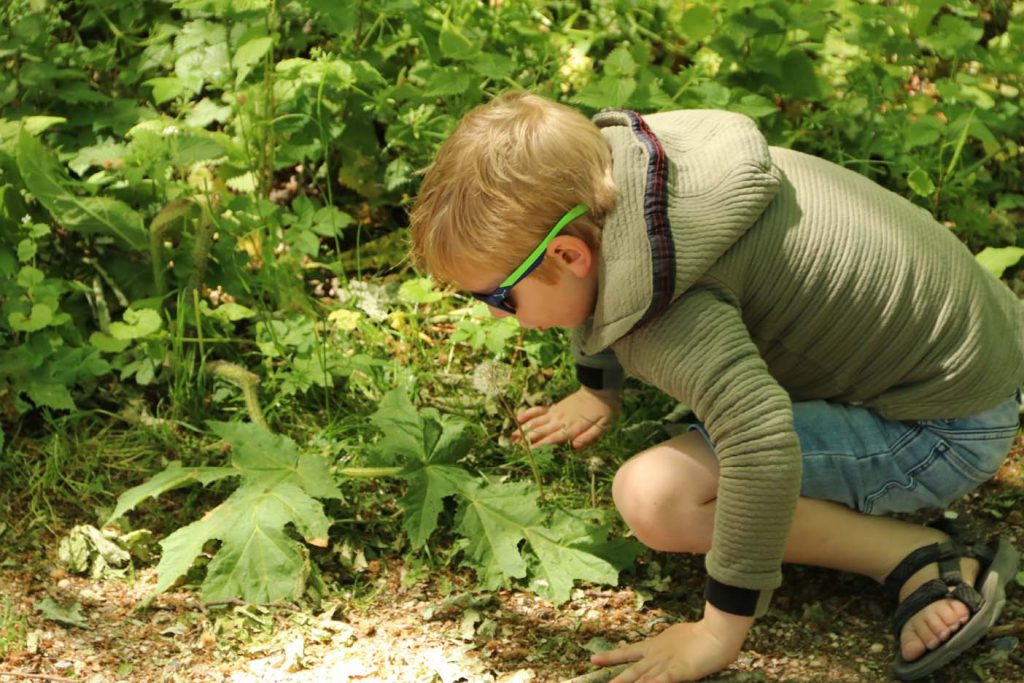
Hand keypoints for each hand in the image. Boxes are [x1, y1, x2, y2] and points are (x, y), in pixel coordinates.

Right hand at [512, 386, 620, 448]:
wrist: (600, 389)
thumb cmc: (604, 410)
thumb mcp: (604, 426)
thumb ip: (589, 436)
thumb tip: (575, 446)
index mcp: (573, 427)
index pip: (555, 438)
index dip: (543, 444)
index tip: (531, 450)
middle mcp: (561, 420)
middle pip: (542, 431)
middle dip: (529, 439)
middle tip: (516, 447)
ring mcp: (556, 413)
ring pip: (537, 422)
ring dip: (525, 429)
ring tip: (513, 436)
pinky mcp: (555, 408)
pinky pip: (539, 411)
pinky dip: (529, 413)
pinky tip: (519, 417)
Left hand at [590, 606, 751, 682]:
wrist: (717, 632)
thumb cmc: (704, 634)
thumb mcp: (681, 638)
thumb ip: (672, 646)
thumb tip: (669, 651)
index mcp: (655, 645)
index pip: (629, 652)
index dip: (611, 656)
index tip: (594, 659)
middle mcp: (655, 656)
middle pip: (630, 671)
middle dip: (614, 679)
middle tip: (593, 676)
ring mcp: (664, 665)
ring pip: (640, 679)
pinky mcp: (676, 673)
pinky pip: (658, 682)